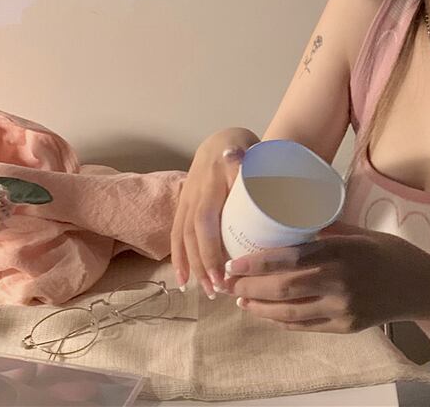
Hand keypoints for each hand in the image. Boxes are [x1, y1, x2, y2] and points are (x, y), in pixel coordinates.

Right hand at [170, 129, 258, 297]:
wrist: (223, 139)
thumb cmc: (246, 149)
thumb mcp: (254, 153)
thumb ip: (253, 164)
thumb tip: (248, 169)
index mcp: (212, 180)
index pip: (205, 221)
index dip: (210, 249)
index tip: (222, 273)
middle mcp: (195, 192)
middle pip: (192, 233)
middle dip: (202, 264)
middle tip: (218, 291)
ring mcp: (186, 198)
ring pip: (182, 236)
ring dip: (191, 265)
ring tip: (204, 290)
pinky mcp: (183, 205)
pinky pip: (175, 233)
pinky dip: (178, 257)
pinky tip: (183, 280)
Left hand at [222, 220, 427, 332]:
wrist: (420, 287)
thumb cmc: (387, 251)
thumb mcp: (357, 231)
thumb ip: (324, 229)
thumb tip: (288, 217)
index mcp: (341, 251)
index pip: (290, 257)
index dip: (257, 262)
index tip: (232, 261)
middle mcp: (340, 282)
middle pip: (284, 288)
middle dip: (250, 286)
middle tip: (228, 282)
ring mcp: (343, 309)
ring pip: (290, 313)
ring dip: (260, 307)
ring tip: (240, 299)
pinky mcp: (346, 328)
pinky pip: (306, 326)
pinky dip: (282, 320)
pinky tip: (266, 313)